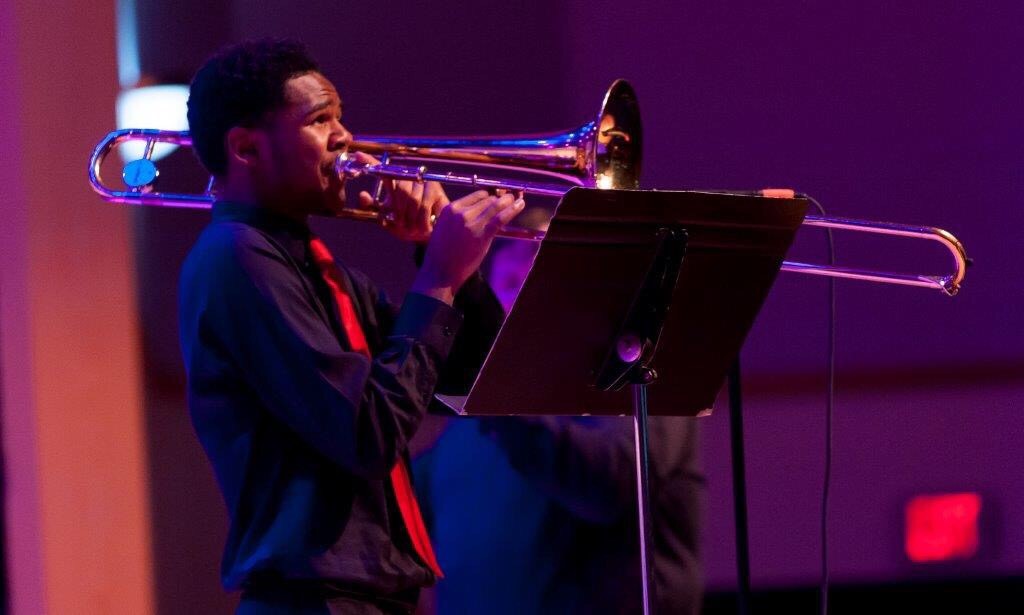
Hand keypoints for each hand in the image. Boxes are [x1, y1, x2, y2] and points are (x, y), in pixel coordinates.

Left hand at [355, 152, 447, 242]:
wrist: (428, 235)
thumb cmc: (407, 226)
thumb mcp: (387, 219)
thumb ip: (374, 208)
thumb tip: (362, 195)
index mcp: (392, 184)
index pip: (381, 169)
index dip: (370, 162)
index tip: (358, 156)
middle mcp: (406, 178)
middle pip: (400, 189)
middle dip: (400, 211)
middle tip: (402, 224)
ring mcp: (421, 180)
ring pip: (412, 198)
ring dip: (411, 218)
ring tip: (413, 228)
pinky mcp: (434, 186)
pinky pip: (424, 204)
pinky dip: (422, 219)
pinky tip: (424, 227)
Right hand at [411, 190, 525, 304]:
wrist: (440, 272)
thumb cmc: (441, 254)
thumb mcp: (446, 228)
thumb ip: (460, 219)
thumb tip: (479, 214)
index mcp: (450, 209)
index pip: (476, 195)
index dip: (489, 197)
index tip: (496, 199)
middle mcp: (461, 212)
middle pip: (487, 199)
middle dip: (500, 199)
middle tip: (510, 198)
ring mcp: (472, 221)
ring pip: (495, 205)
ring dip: (508, 201)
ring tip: (518, 200)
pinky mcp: (483, 233)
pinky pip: (500, 217)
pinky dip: (512, 209)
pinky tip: (520, 205)